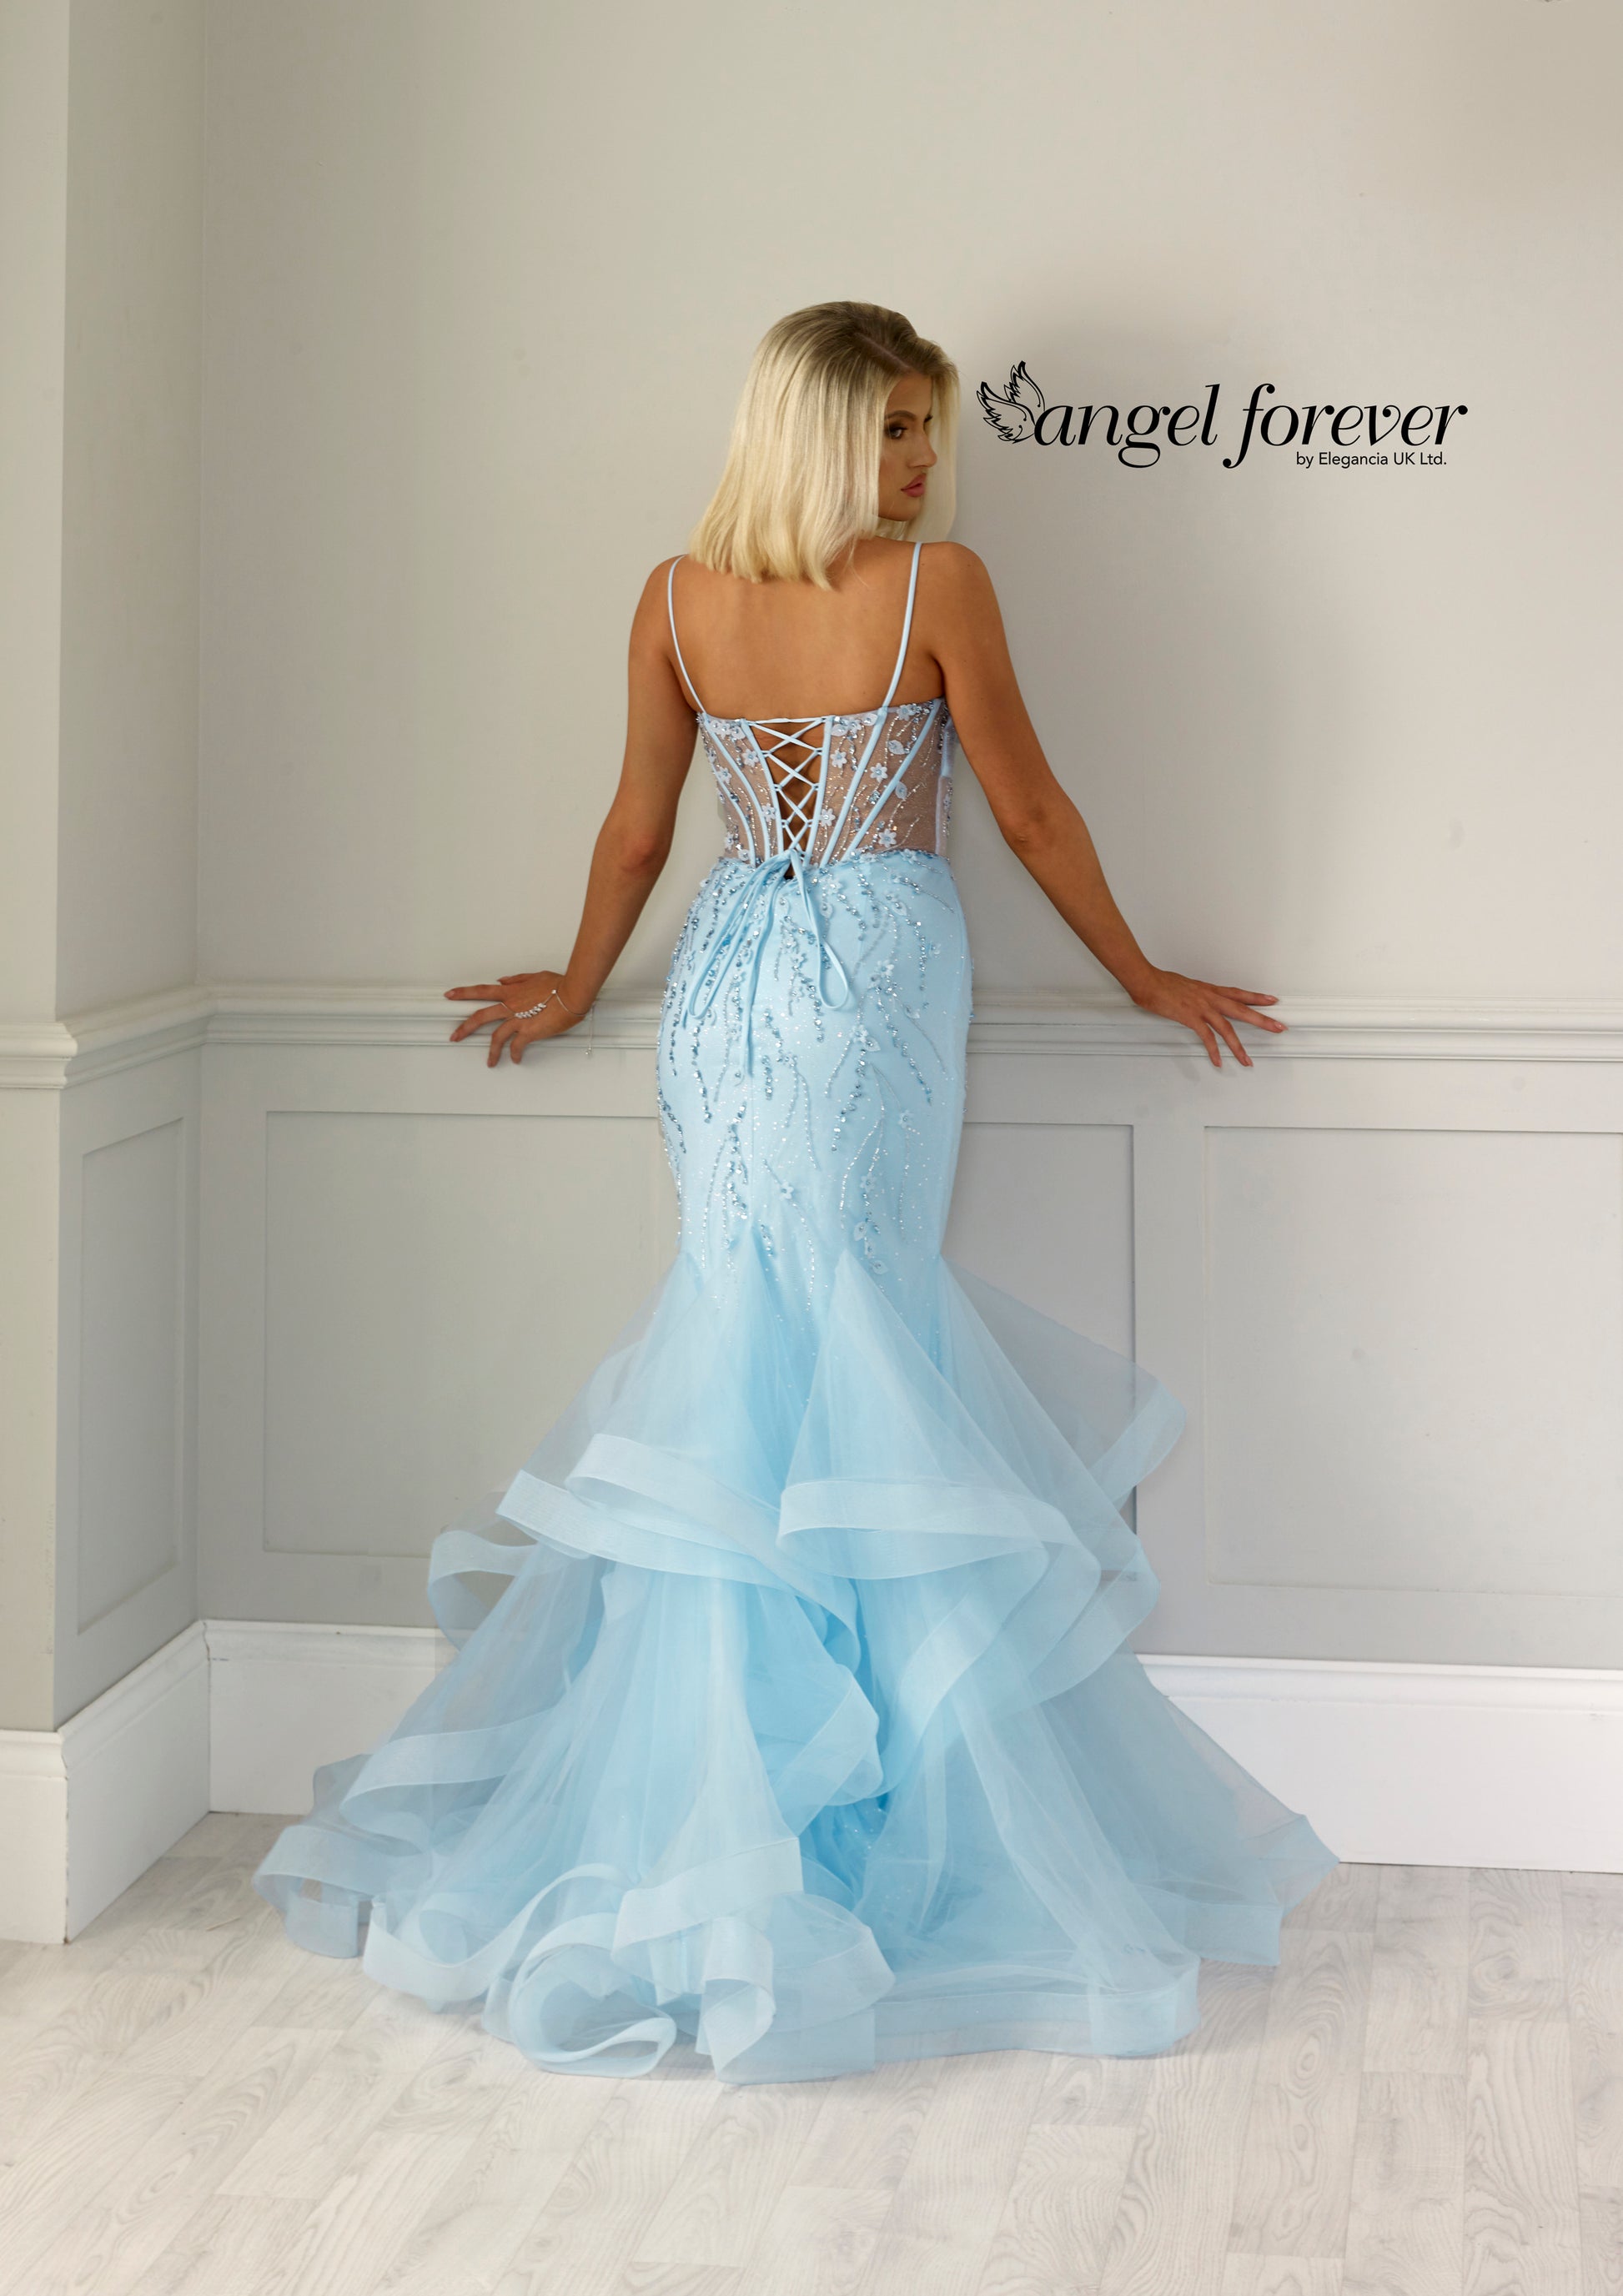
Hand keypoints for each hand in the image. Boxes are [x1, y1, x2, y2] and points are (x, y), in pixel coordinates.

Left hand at [444, 969, 587, 1066]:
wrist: (573, 993)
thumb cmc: (559, 984)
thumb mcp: (535, 976)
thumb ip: (517, 979)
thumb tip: (503, 981)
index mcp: (511, 991)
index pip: (481, 991)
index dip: (463, 993)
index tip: (450, 995)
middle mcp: (510, 1005)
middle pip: (480, 1016)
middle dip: (465, 1027)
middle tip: (455, 1036)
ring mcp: (518, 1020)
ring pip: (497, 1037)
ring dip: (492, 1051)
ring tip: (490, 1062)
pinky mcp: (529, 1032)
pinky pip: (517, 1046)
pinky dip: (515, 1054)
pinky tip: (516, 1059)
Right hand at [1128, 968, 1285, 1067]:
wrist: (1147, 980)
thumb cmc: (1161, 983)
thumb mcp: (1185, 986)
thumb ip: (1195, 995)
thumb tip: (1197, 1000)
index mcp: (1209, 990)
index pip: (1238, 993)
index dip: (1256, 997)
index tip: (1271, 1000)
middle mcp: (1210, 998)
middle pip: (1242, 1010)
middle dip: (1262, 1020)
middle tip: (1278, 1028)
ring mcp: (1201, 1008)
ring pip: (1227, 1028)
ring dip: (1238, 1046)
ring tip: (1247, 1060)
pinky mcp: (1190, 1017)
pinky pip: (1206, 1038)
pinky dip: (1213, 1051)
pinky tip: (1218, 1061)